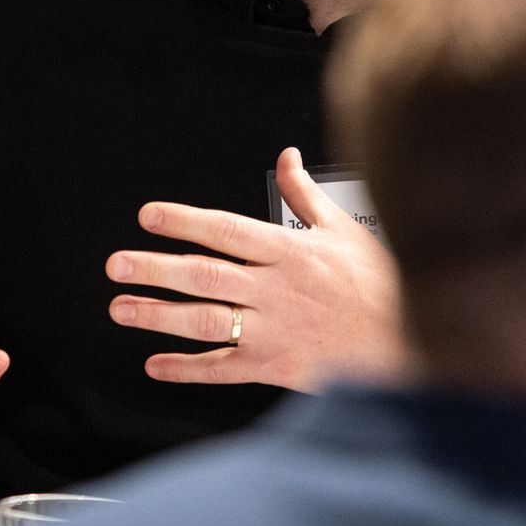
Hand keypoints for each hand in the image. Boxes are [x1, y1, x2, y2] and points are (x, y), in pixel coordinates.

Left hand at [104, 147, 401, 390]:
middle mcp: (275, 290)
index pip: (226, 230)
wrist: (409, 345)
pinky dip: (187, 369)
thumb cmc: (379, 285)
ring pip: (205, 322)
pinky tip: (155, 366)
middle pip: (204, 275)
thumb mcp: (343, 229)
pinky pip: (222, 369)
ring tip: (121, 308)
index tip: (148, 217)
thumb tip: (285, 156)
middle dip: (155, 269)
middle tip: (116, 265)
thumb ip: (304, 193)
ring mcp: (273, 331)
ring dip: (158, 316)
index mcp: (289, 251)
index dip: (184, 222)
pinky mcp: (275, 367)